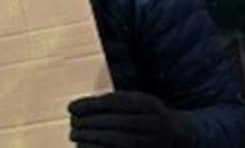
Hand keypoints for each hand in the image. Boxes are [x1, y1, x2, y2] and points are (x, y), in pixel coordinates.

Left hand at [69, 91, 194, 147]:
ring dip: (92, 137)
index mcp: (149, 104)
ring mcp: (151, 141)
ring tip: (75, 133)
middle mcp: (154, 123)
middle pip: (117, 122)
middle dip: (90, 122)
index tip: (71, 107)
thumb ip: (111, 101)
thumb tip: (74, 108)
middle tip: (72, 122)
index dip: (92, 104)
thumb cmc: (142, 116)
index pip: (118, 102)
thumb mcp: (133, 102)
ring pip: (118, 140)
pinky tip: (84, 145)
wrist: (174, 137)